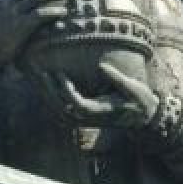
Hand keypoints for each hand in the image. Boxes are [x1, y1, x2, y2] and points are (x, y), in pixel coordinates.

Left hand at [25, 65, 158, 127]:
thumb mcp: (132, 88)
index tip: (60, 74)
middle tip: (41, 70)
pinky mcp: (84, 113)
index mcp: (100, 110)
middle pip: (63, 106)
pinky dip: (53, 95)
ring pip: (60, 108)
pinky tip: (47, 81)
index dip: (66, 90)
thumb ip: (116, 78)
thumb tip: (101, 66)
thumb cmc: (139, 100)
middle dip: (50, 89)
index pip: (76, 103)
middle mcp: (90, 116)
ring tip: (39, 73)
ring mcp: (85, 116)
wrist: (143, 116)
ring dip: (49, 92)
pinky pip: (63, 106)